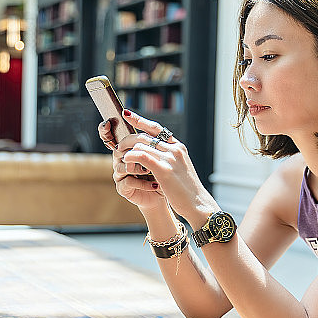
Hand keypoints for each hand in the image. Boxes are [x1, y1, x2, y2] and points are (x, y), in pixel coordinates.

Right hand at [97, 117, 165, 211]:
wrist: (166, 194)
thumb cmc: (163, 171)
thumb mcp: (160, 153)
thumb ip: (153, 138)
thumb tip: (148, 121)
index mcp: (127, 148)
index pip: (110, 135)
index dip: (104, 129)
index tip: (108, 122)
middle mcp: (121, 160)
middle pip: (118, 149)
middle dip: (131, 150)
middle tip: (145, 152)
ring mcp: (120, 174)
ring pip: (122, 166)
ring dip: (138, 168)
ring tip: (151, 171)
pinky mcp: (123, 188)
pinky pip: (128, 182)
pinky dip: (143, 183)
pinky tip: (154, 185)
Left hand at [117, 110, 215, 224]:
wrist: (197, 203)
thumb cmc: (187, 190)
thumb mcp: (179, 169)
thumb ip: (168, 159)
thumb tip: (153, 154)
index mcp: (179, 148)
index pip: (157, 128)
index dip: (140, 120)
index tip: (127, 114)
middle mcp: (175, 149)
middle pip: (146, 136)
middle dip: (128, 139)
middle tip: (119, 146)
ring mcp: (170, 158)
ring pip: (141, 145)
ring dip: (127, 149)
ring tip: (121, 156)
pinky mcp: (164, 169)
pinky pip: (142, 155)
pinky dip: (131, 156)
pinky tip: (126, 160)